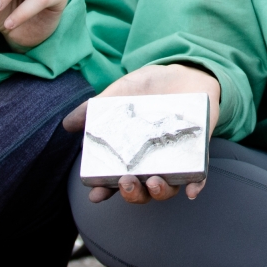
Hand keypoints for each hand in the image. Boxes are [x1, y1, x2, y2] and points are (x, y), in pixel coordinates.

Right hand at [70, 63, 222, 203]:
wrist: (184, 72)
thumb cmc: (149, 87)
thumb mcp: (120, 93)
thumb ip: (95, 108)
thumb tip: (67, 125)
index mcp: (130, 155)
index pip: (114, 180)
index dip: (104, 191)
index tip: (96, 194)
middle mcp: (150, 162)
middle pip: (140, 191)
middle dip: (132, 194)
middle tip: (125, 182)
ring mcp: (174, 160)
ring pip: (167, 188)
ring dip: (159, 192)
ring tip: (152, 182)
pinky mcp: (197, 153)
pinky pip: (199, 176)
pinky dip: (196, 185)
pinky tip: (191, 191)